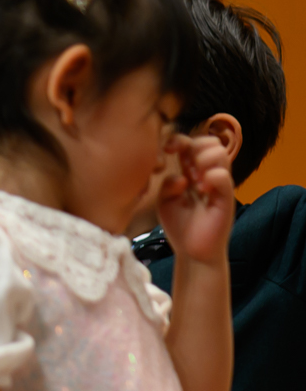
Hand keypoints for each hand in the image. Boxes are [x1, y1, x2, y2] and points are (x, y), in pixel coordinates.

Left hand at [156, 128, 236, 264]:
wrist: (192, 251)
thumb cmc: (179, 224)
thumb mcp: (164, 201)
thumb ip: (166, 184)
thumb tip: (180, 176)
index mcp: (190, 171)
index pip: (191, 142)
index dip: (179, 139)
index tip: (167, 149)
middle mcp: (207, 173)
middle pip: (210, 141)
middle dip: (195, 148)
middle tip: (186, 168)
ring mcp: (219, 184)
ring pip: (220, 153)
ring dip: (204, 161)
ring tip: (195, 182)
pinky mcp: (226, 197)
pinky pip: (224, 176)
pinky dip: (211, 177)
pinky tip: (202, 190)